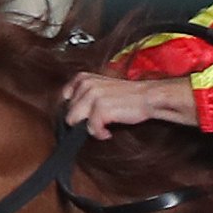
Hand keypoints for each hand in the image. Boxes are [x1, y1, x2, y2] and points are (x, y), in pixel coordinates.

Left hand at [60, 72, 195, 138]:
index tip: (82, 117)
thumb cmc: (128, 95)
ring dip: (89, 128)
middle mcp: (86, 85)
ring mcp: (93, 96)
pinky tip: (108, 132)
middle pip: (68, 112)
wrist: (148, 97)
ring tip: (102, 127)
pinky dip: (100, 134)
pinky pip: (91, 129)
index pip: (64, 98)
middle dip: (81, 121)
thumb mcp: (102, 88)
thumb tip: (70, 112)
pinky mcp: (101, 109)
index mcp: (84, 78)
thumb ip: (85, 95)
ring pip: (74, 121)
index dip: (72, 110)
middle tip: (97, 123)